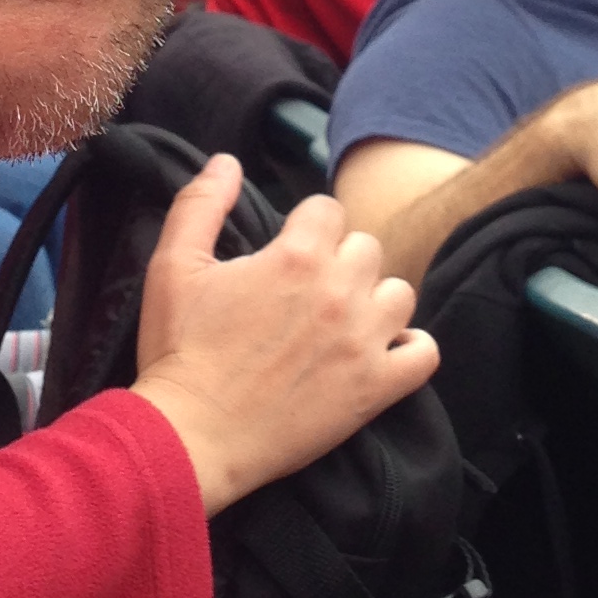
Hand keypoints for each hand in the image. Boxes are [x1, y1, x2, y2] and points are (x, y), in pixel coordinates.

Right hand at [132, 155, 436, 515]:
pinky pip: (424, 353)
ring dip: (374, 301)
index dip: (305, 227)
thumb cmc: (177, 351)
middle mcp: (340, 291)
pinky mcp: (375, 389)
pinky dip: (409, 348)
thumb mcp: (173, 266)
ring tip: (342, 322)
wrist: (190, 436)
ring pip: (400, 294)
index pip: (328, 210)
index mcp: (297, 256)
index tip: (285, 255)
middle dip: (340, 262)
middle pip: (367, 248)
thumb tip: (227, 161)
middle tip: (306, 294)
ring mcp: (363, 341)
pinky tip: (380, 351)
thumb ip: (201, 203)